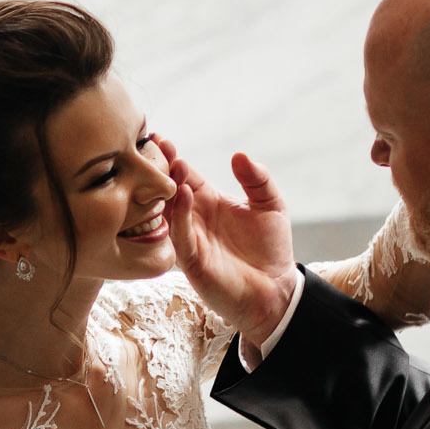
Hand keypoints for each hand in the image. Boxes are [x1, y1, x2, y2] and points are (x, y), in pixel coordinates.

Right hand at [156, 136, 297, 344]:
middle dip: (161, 169)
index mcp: (208, 202)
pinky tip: (185, 195)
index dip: (173, 157)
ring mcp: (190, 240)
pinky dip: (180, 216)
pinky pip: (181, 236)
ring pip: (169, 211)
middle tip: (154, 146)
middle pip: (170, 189)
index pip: (184, 175)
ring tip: (170, 165)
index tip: (161, 138)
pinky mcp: (193, 261)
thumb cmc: (270, 251)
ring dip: (167, 189)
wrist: (276, 291)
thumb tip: (239, 155)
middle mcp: (194, 218)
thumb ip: (258, 179)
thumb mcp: (271, 206)